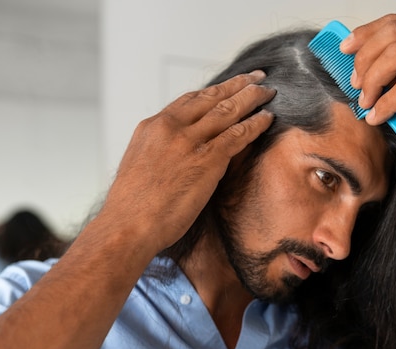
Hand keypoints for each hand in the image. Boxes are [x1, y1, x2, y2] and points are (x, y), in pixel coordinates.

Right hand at [100, 71, 275, 252]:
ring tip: (268, 91)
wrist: (128, 226)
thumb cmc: (132, 206)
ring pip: (228, 110)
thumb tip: (175, 153)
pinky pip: (238, 134)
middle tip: (257, 76)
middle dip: (237, 84)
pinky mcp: (207, 160)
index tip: (228, 85)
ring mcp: (189, 142)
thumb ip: (160, 151)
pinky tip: (267, 119)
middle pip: (211, 97)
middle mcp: (170, 127)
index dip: (213, 91)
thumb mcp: (139, 165)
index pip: (189, 100)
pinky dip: (255, 124)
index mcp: (152, 127)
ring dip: (251, 98)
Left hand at [340, 14, 395, 158]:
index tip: (345, 50)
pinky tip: (378, 116)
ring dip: (372, 81)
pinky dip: (385, 104)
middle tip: (356, 85)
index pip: (395, 22)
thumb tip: (359, 71)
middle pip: (391, 35)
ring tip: (366, 102)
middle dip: (365, 60)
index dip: (365, 34)